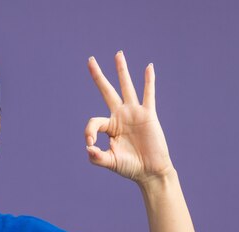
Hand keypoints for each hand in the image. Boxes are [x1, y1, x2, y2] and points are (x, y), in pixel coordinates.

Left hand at [85, 51, 173, 183]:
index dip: (89, 132)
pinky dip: (149, 81)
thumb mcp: (110, 162)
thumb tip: (88, 148)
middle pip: (107, 91)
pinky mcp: (148, 114)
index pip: (94, 122)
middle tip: (90, 60)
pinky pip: (148, 95)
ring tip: (118, 54)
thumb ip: (97, 157)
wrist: (150, 171)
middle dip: (98, 76)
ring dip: (122, 70)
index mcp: (109, 127)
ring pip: (127, 87)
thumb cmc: (130, 167)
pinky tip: (148, 67)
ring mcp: (134, 113)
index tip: (91, 145)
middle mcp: (120, 116)